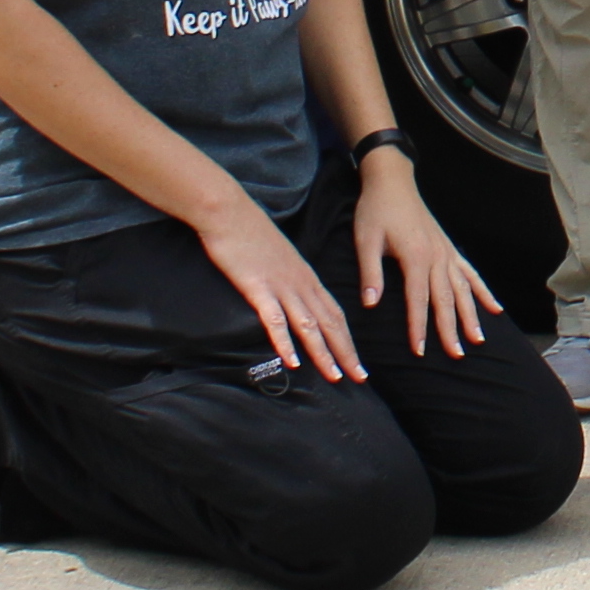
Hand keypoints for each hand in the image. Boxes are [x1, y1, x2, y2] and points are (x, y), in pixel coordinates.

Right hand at [194, 195, 371, 383]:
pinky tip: (292, 361)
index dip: (348, 339)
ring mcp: (280, 286)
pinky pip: (274, 319)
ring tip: (334, 376)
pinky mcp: (258, 287)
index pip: (335, 313)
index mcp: (307, 276)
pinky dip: (285, 342)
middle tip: (360, 377)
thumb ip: (289, 278)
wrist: (229, 211)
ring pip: (308, 325)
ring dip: (322, 352)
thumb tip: (294, 299)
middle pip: (330, 322)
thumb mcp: (280, 257)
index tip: (357, 362)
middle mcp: (300, 283)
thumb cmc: (251, 233)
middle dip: (345, 352)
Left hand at [349, 153, 495, 356]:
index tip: (419, 351)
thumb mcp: (365, 240)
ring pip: (463, 290)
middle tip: (456, 355)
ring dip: (471, 315)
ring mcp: (447, 252)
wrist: (392, 180)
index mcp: (415, 256)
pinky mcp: (449, 248)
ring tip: (478, 339)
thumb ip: (370, 273)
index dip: (418, 327)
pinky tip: (495, 309)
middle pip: (446, 299)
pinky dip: (483, 292)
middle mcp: (437, 256)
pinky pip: (471, 274)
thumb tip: (370, 305)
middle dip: (450, 329)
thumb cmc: (376, 209)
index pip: (418, 299)